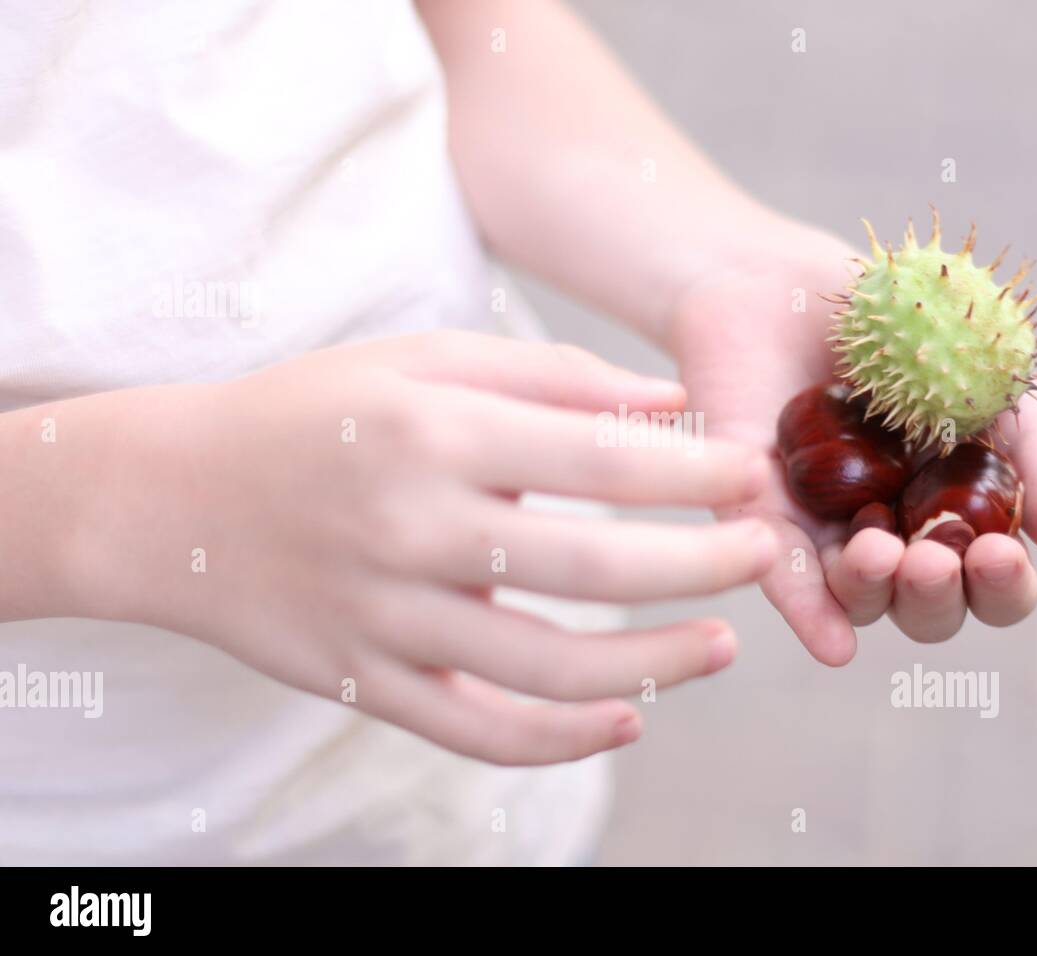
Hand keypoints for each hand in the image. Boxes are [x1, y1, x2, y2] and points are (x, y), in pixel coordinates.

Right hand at [70, 331, 775, 762]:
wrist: (169, 498)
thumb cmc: (311, 411)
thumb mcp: (421, 360)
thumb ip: (550, 376)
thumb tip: (672, 403)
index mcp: (433, 433)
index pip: (599, 462)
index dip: (696, 473)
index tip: (755, 474)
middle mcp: (411, 529)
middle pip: (592, 569)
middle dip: (701, 564)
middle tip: (763, 552)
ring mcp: (385, 619)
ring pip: (547, 669)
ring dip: (654, 665)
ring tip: (723, 644)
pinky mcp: (365, 683)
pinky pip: (478, 733)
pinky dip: (563, 740)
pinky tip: (626, 720)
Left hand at [668, 237, 1036, 661]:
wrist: (792, 274)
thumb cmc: (900, 328)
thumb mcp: (987, 378)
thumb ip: (1032, 451)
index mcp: (952, 509)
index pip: (990, 580)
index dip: (1003, 587)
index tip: (998, 554)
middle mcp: (891, 533)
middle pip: (926, 608)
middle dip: (936, 598)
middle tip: (931, 558)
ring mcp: (823, 528)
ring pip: (857, 599)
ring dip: (876, 593)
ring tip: (880, 551)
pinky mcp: (756, 511)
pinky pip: (780, 571)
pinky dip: (808, 610)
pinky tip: (835, 645)